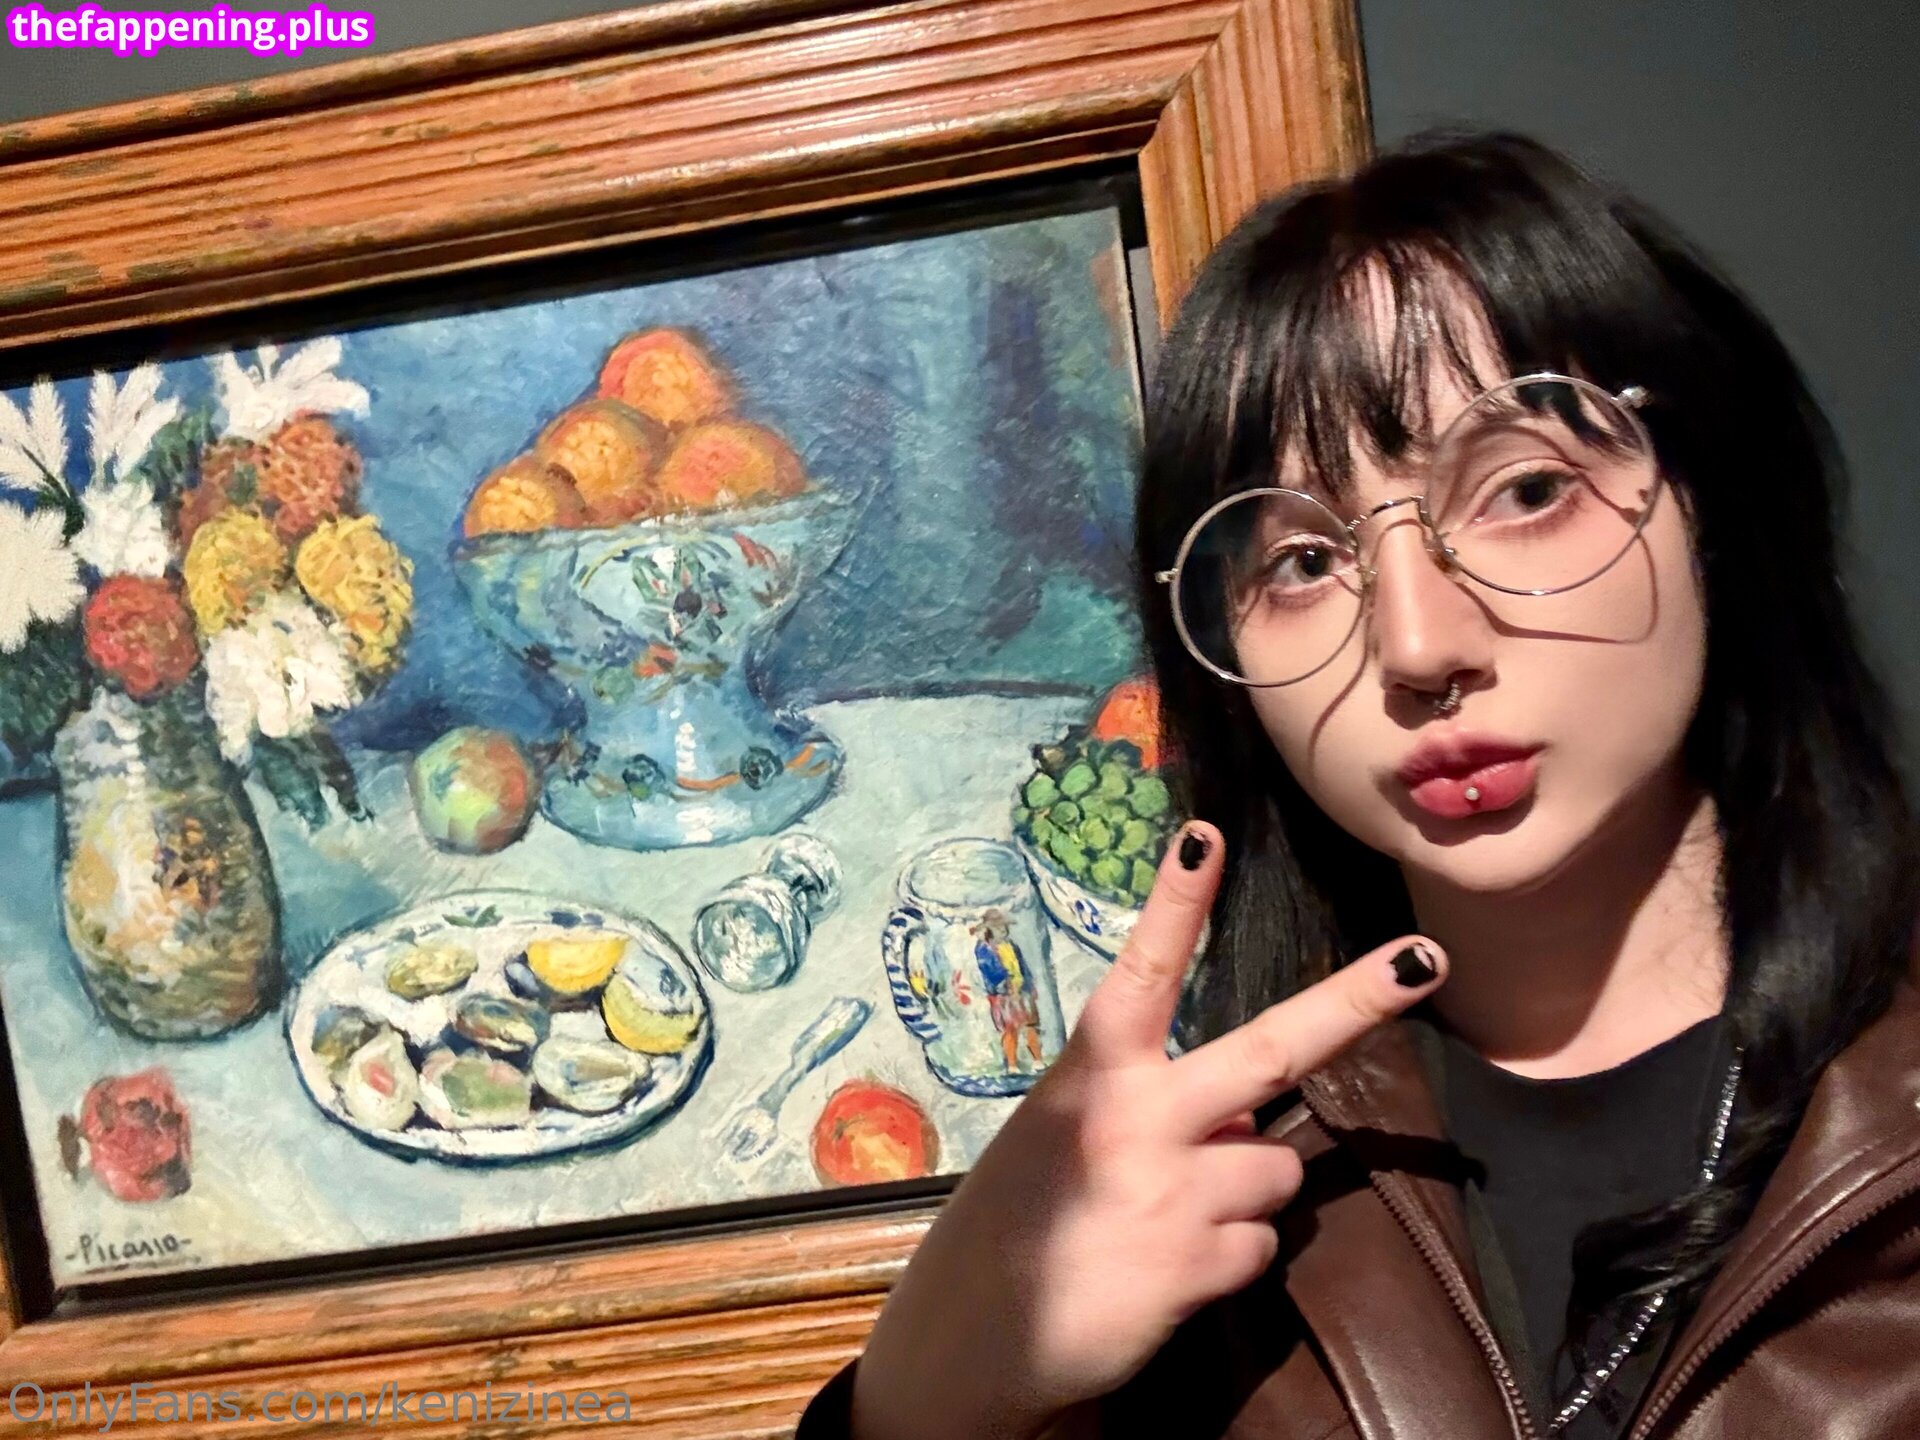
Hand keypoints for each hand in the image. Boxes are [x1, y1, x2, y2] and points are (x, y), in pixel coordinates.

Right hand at [849, 820, 1447, 1439]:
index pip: (1141, 973)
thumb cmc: (1022, 1214)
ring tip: (1167, 1218)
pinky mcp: (1198, 1263)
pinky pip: (1261, 1245)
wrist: (978, 1333)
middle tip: (1424, 960)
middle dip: (1355, 1001)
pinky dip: (1229, 1256)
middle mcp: (1138, 1119)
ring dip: (1242, 1191)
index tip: (1206, 837)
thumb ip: (1155, 1107)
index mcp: (1094, 1075)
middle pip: (1271, 1049)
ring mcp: (1174, 1191)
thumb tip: (1252, 1112)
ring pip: (1274, 1168)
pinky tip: (1168, 1268)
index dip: (1176, 906)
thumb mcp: (1068, 1135)